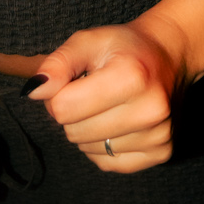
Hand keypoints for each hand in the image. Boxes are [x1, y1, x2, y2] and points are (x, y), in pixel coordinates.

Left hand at [27, 18, 186, 172]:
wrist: (169, 57)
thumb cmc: (123, 48)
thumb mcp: (87, 41)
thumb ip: (56, 64)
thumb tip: (33, 92)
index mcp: (131, 77)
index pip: (63, 109)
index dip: (58, 95)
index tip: (73, 81)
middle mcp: (150, 110)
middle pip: (74, 133)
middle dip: (73, 113)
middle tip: (91, 92)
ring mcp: (159, 135)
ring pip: (88, 150)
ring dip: (88, 130)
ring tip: (109, 104)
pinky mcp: (162, 153)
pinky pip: (107, 163)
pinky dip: (103, 147)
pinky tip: (118, 123)